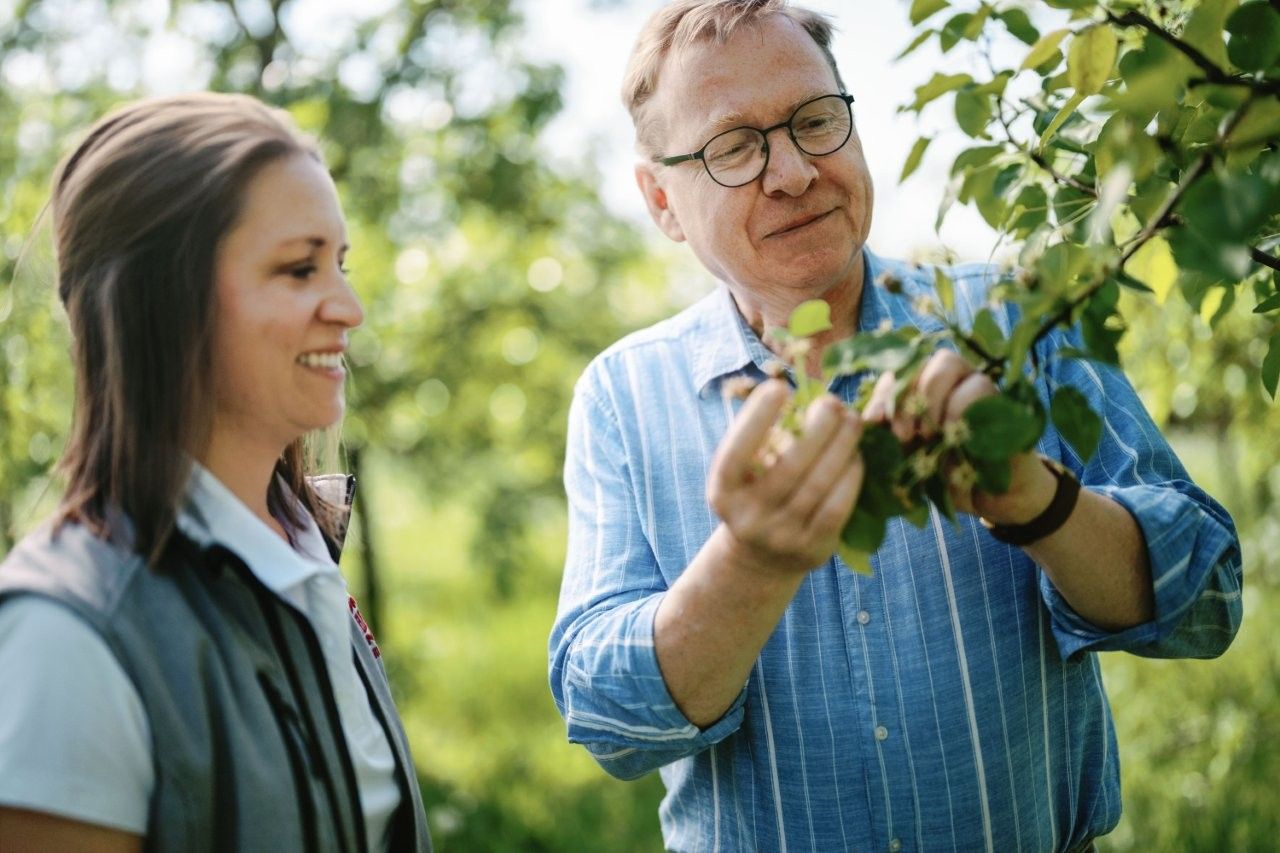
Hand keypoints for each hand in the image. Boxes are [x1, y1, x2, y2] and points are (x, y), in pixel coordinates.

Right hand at [707, 380, 864, 575]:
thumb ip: (763, 439)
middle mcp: (748, 518)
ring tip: (851, 421)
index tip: (778, 386)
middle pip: (789, 468)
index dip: (755, 420)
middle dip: (816, 429)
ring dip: (841, 446)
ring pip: (818, 485)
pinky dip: (850, 476)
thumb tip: (803, 398)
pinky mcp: (812, 549)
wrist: (762, 558)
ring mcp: (781, 537)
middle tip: (832, 401)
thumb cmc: (756, 494)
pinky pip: (837, 507)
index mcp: (723, 493)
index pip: (735, 454)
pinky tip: (855, 456)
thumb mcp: (746, 472)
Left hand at [862, 350, 1055, 524]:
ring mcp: (973, 381)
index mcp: (916, 387)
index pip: (893, 372)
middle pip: (918, 359)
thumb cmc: (940, 473)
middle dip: (904, 396)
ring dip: (930, 399)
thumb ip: (884, 437)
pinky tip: (951, 436)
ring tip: (926, 437)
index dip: (881, 393)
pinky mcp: (999, 396)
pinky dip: (959, 409)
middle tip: (902, 435)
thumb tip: (861, 423)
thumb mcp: (904, 457)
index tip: (874, 422)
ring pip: (948, 362)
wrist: (986, 497)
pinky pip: (977, 386)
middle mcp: (944, 376)